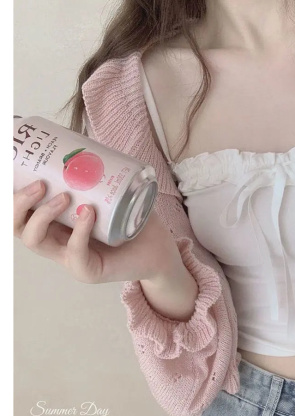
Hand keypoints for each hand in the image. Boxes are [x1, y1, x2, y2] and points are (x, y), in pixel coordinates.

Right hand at [14, 180, 182, 284]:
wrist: (160, 251)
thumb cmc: (134, 221)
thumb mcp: (115, 194)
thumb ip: (101, 175)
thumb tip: (88, 145)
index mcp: (57, 222)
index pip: (22, 209)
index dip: (13, 190)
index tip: (20, 164)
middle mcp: (57, 241)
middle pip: (18, 226)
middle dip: (19, 202)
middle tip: (40, 183)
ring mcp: (70, 258)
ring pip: (35, 240)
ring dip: (43, 215)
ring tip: (64, 196)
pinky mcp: (87, 271)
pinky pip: (74, 252)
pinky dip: (79, 231)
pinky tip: (89, 213)